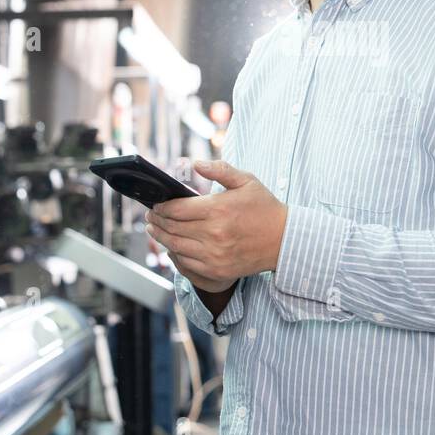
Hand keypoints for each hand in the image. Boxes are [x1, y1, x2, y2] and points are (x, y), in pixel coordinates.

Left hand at [145, 159, 286, 291]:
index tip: (155, 205)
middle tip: (150, 217)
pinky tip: (172, 245)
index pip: (177, 209)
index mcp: (218, 209)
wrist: (284, 241)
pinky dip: (175, 253)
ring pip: (175, 246)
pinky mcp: (217, 270)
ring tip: (154, 230)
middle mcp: (213, 234)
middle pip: (172, 228)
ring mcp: (214, 255)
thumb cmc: (265, 208)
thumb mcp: (247, 181)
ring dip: (161, 237)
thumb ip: (220, 169)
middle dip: (157, 221)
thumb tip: (196, 164)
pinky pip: (187, 263)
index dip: (161, 207)